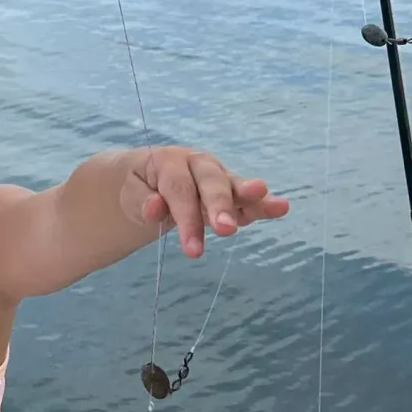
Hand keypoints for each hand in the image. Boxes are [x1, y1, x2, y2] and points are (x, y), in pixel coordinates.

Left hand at [125, 146, 289, 255]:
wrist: (149, 177)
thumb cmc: (141, 188)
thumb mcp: (132, 194)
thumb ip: (142, 202)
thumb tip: (154, 209)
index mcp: (170, 161)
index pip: (179, 191)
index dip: (186, 220)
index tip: (193, 250)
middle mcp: (198, 163)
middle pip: (211, 184)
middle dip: (220, 206)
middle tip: (226, 230)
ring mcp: (218, 175)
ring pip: (235, 185)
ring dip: (253, 198)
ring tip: (277, 205)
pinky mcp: (231, 190)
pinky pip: (247, 198)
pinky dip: (262, 205)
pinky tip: (279, 208)